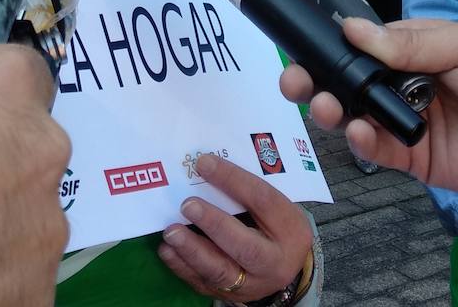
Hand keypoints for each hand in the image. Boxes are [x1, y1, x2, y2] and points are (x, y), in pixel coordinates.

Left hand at [157, 153, 311, 301]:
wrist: (283, 268)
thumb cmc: (275, 226)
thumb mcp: (276, 207)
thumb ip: (248, 192)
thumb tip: (205, 166)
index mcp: (290, 229)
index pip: (263, 201)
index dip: (233, 180)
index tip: (204, 163)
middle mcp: (275, 262)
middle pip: (246, 247)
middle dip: (214, 224)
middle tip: (188, 205)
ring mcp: (251, 284)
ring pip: (221, 272)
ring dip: (192, 250)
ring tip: (171, 232)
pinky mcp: (229, 295)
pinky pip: (203, 283)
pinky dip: (182, 266)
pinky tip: (167, 250)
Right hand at [279, 18, 457, 204]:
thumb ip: (409, 43)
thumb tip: (353, 30)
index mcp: (415, 51)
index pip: (362, 46)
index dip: (333, 47)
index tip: (305, 46)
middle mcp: (404, 85)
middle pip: (348, 82)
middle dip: (316, 80)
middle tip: (295, 80)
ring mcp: (407, 123)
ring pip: (355, 116)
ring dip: (332, 110)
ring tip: (324, 106)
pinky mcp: (416, 160)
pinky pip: (378, 151)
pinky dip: (362, 142)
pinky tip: (359, 132)